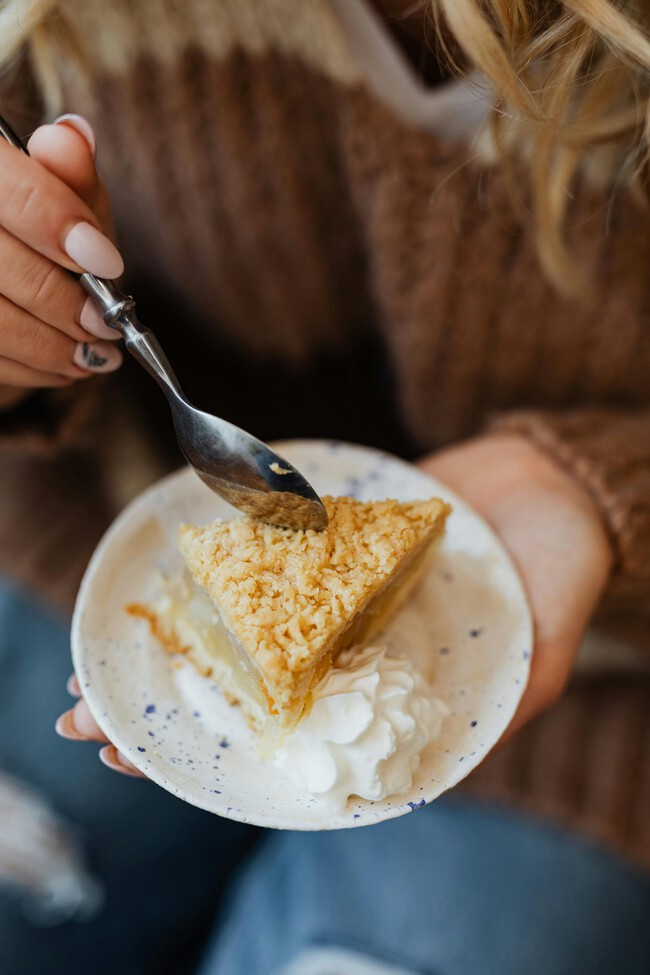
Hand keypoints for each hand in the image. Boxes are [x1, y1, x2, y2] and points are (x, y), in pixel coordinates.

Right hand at [0, 114, 123, 409]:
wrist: (7, 264)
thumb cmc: (34, 228)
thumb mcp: (61, 193)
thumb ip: (70, 173)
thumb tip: (72, 138)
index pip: (4, 188)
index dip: (57, 224)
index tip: (108, 262)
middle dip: (61, 301)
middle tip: (107, 325)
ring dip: (48, 346)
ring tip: (93, 355)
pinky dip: (26, 368)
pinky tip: (60, 366)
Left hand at [55, 432, 611, 773]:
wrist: (555, 480)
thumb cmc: (561, 566)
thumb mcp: (544, 650)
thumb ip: (501, 708)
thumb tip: (441, 771)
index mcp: (389, 691)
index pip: (286, 740)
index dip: (211, 755)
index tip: (135, 758)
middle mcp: (353, 647)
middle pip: (246, 685)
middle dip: (168, 699)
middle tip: (81, 712)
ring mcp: (337, 593)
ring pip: (244, 622)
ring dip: (177, 637)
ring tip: (101, 649)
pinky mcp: (332, 540)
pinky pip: (267, 555)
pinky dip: (219, 566)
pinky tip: (170, 573)